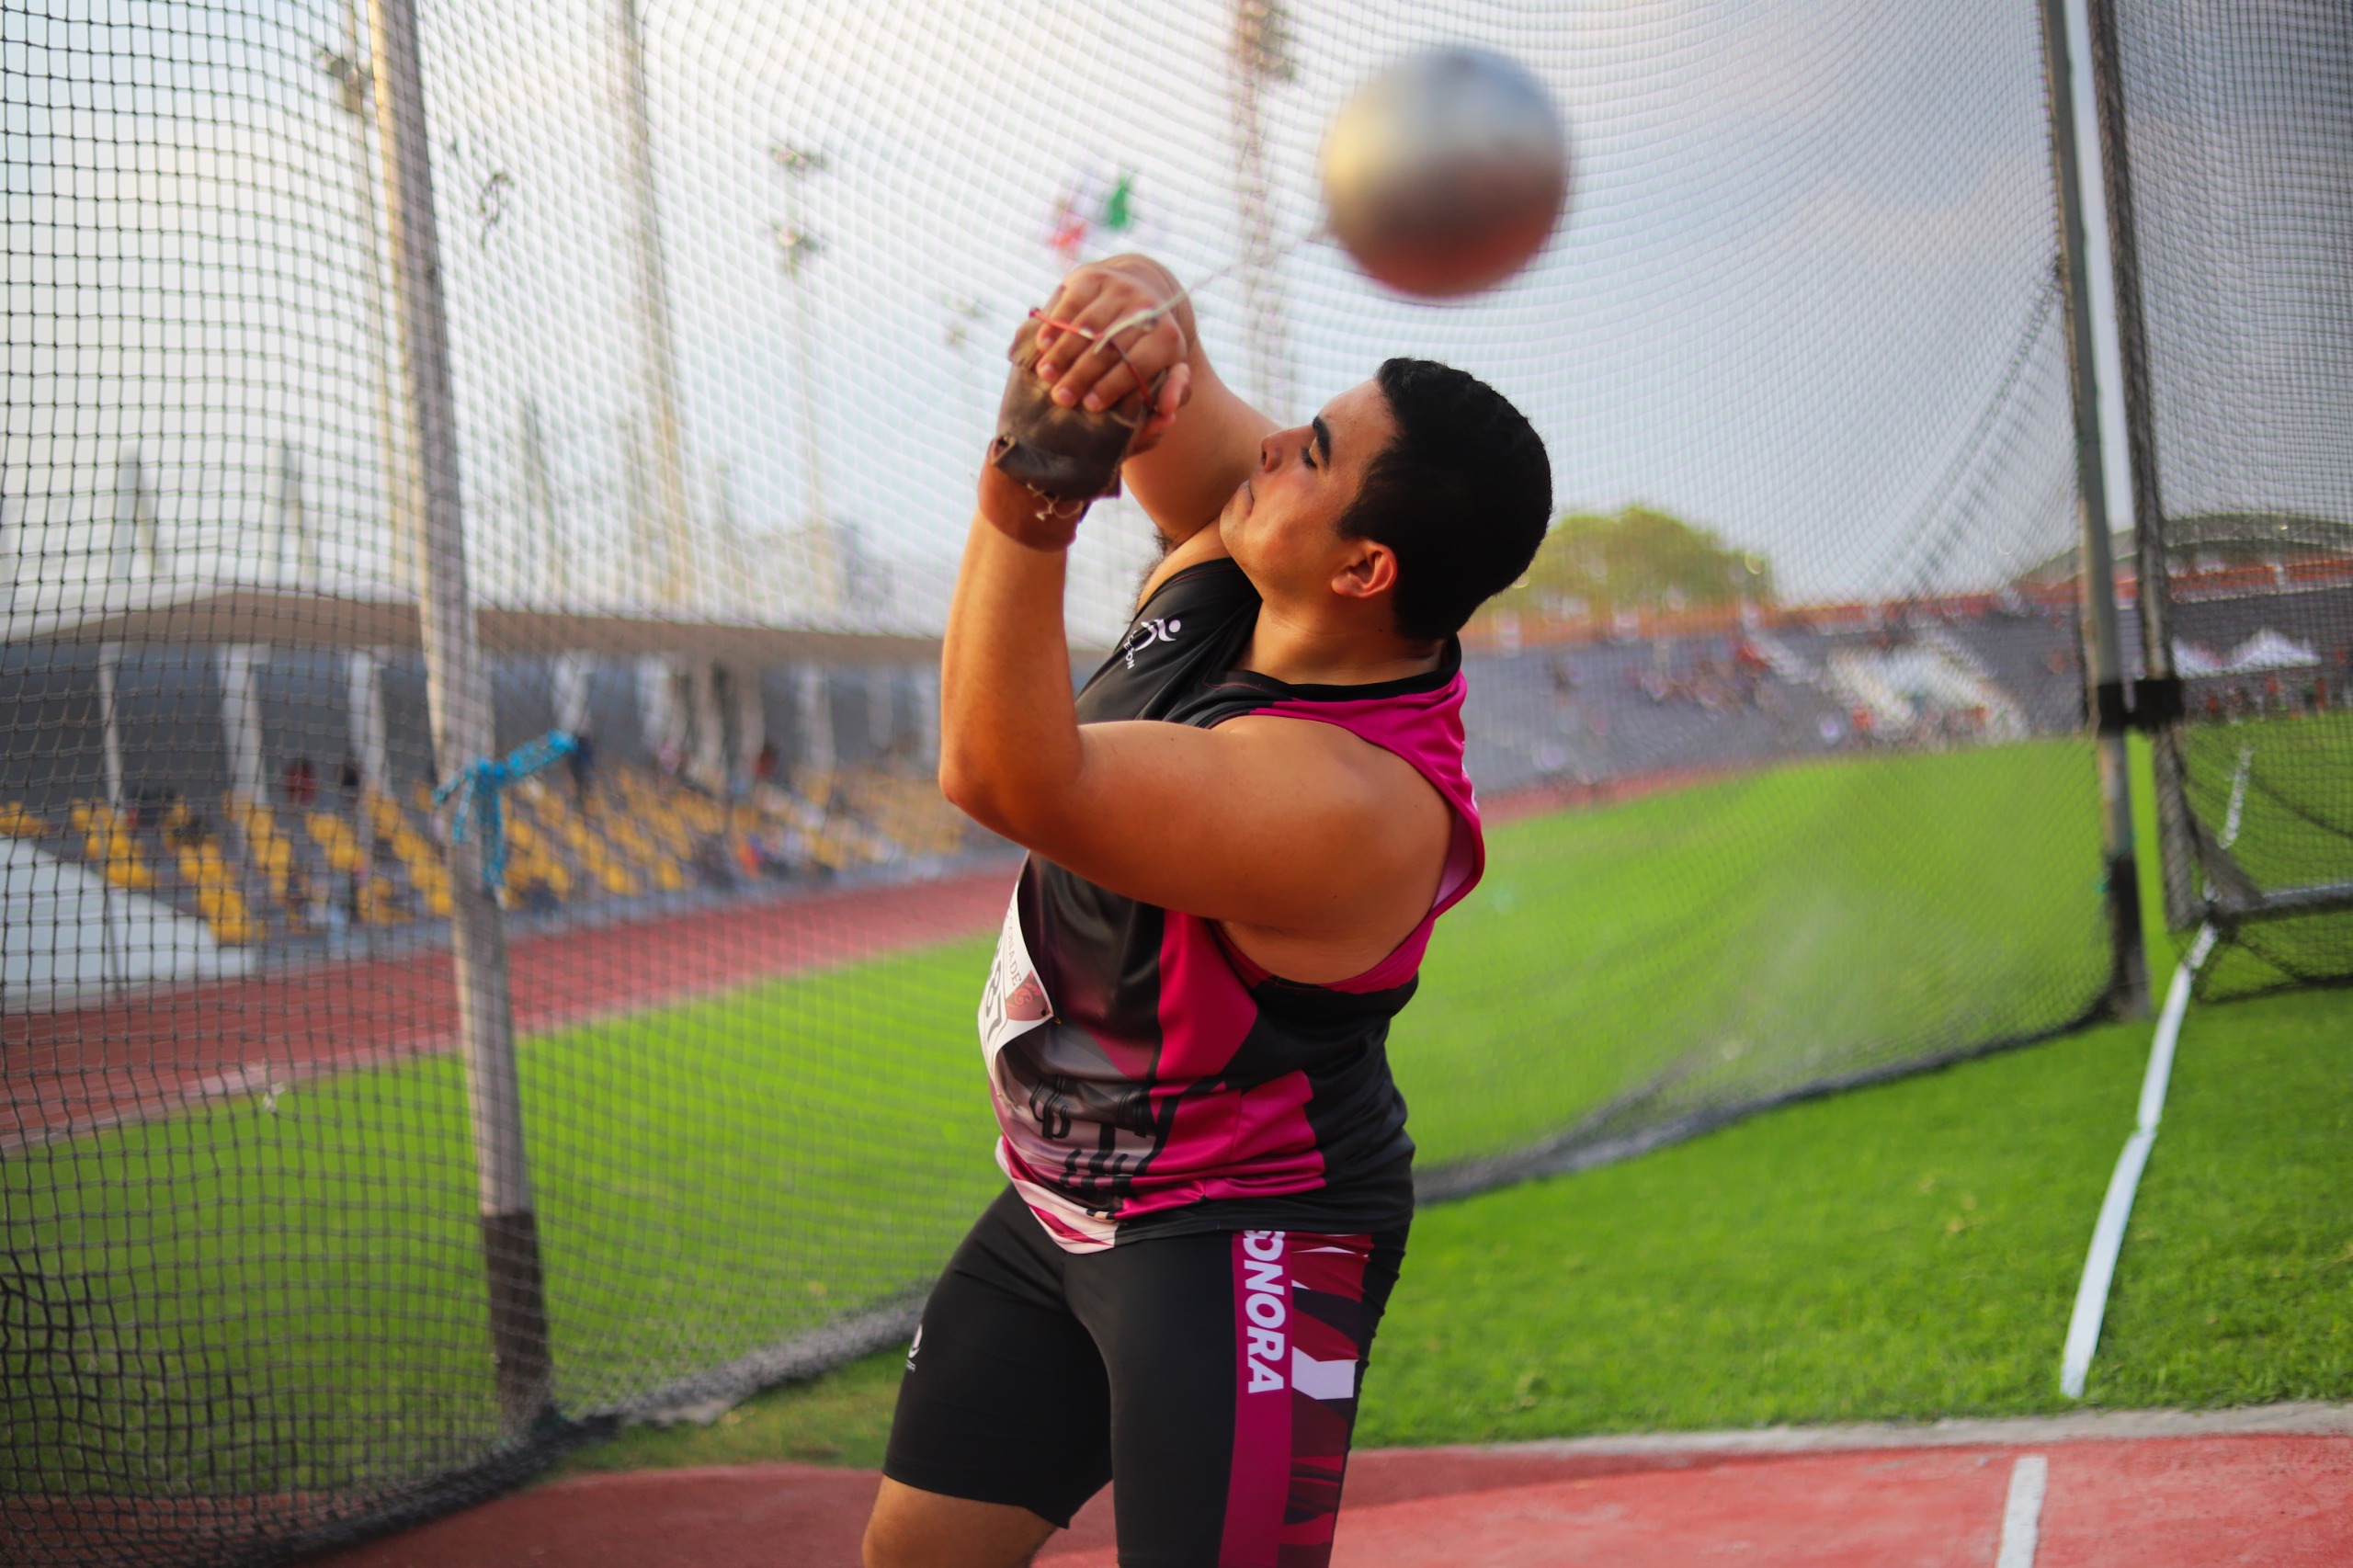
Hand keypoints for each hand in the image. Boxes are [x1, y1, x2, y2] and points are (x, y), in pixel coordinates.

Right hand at [1029, 256, 1194, 442]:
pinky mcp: (1094, 277)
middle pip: (1109, 347)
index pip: (1137, 364)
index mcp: (1168, 337)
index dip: (1112, 386)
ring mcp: (1119, 288)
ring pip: (1087, 326)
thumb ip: (1173, 392)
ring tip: (1046, 375)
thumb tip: (1168, 411)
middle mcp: (1147, 308)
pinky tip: (1043, 346)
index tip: (1090, 406)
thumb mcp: (1169, 369)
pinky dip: (1055, 325)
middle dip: (1082, 376)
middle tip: (1061, 398)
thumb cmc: (1148, 346)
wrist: (1138, 293)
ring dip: (1063, 353)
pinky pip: (1071, 304)